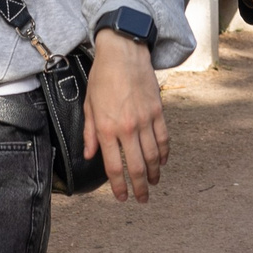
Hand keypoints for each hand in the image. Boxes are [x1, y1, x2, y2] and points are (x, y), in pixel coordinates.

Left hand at [83, 33, 166, 202]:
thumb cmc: (102, 77)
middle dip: (139, 188)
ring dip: (153, 174)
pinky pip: (163, 139)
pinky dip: (164, 154)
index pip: (113, 168)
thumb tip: (90, 155)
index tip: (122, 198)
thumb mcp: (88, 105)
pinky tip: (161, 162)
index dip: (118, 187)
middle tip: (142, 199)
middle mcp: (127, 128)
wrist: (123, 53)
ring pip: (152, 156)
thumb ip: (90, 133)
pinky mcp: (158, 111)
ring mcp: (145, 120)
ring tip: (153, 184)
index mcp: (106, 129)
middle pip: (135, 168)